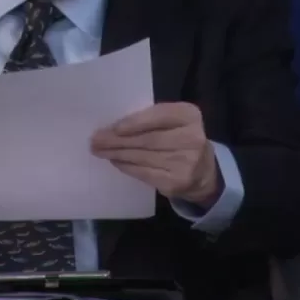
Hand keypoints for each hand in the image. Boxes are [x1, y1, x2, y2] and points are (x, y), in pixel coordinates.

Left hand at [90, 102, 220, 206]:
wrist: (203, 172)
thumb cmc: (180, 138)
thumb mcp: (174, 121)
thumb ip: (151, 119)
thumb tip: (113, 126)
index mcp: (189, 116)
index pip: (159, 116)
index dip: (135, 122)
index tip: (114, 127)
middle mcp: (192, 139)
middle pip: (148, 139)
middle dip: (118, 140)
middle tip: (96, 140)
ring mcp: (185, 163)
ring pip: (142, 157)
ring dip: (117, 153)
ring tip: (99, 150)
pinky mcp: (175, 183)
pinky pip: (144, 173)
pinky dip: (126, 167)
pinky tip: (115, 161)